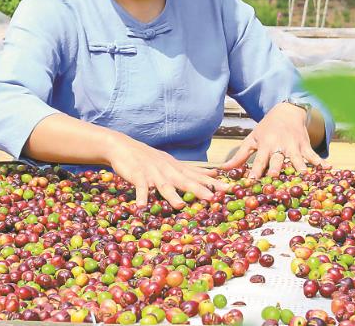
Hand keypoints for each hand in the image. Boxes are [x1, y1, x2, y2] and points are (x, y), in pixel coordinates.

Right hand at [107, 137, 228, 209]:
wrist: (123, 146)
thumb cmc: (150, 158)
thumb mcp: (173, 163)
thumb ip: (192, 170)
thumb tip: (214, 173)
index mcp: (177, 168)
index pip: (198, 176)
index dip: (214, 183)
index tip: (230, 189)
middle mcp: (168, 170)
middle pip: (185, 180)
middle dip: (199, 189)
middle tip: (213, 198)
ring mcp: (152, 173)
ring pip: (164, 185)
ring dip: (171, 195)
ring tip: (180, 204)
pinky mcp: (137, 175)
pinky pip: (140, 187)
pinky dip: (141, 196)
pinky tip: (141, 207)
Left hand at [222, 102, 328, 177]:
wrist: (286, 111)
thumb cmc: (266, 128)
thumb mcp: (252, 139)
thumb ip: (240, 156)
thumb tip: (224, 168)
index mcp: (265, 145)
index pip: (259, 160)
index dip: (255, 171)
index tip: (251, 182)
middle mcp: (279, 146)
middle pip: (278, 161)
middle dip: (276, 172)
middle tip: (276, 185)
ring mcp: (294, 146)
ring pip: (297, 160)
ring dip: (300, 170)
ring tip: (304, 181)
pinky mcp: (306, 146)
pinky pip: (314, 155)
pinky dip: (321, 162)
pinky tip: (328, 168)